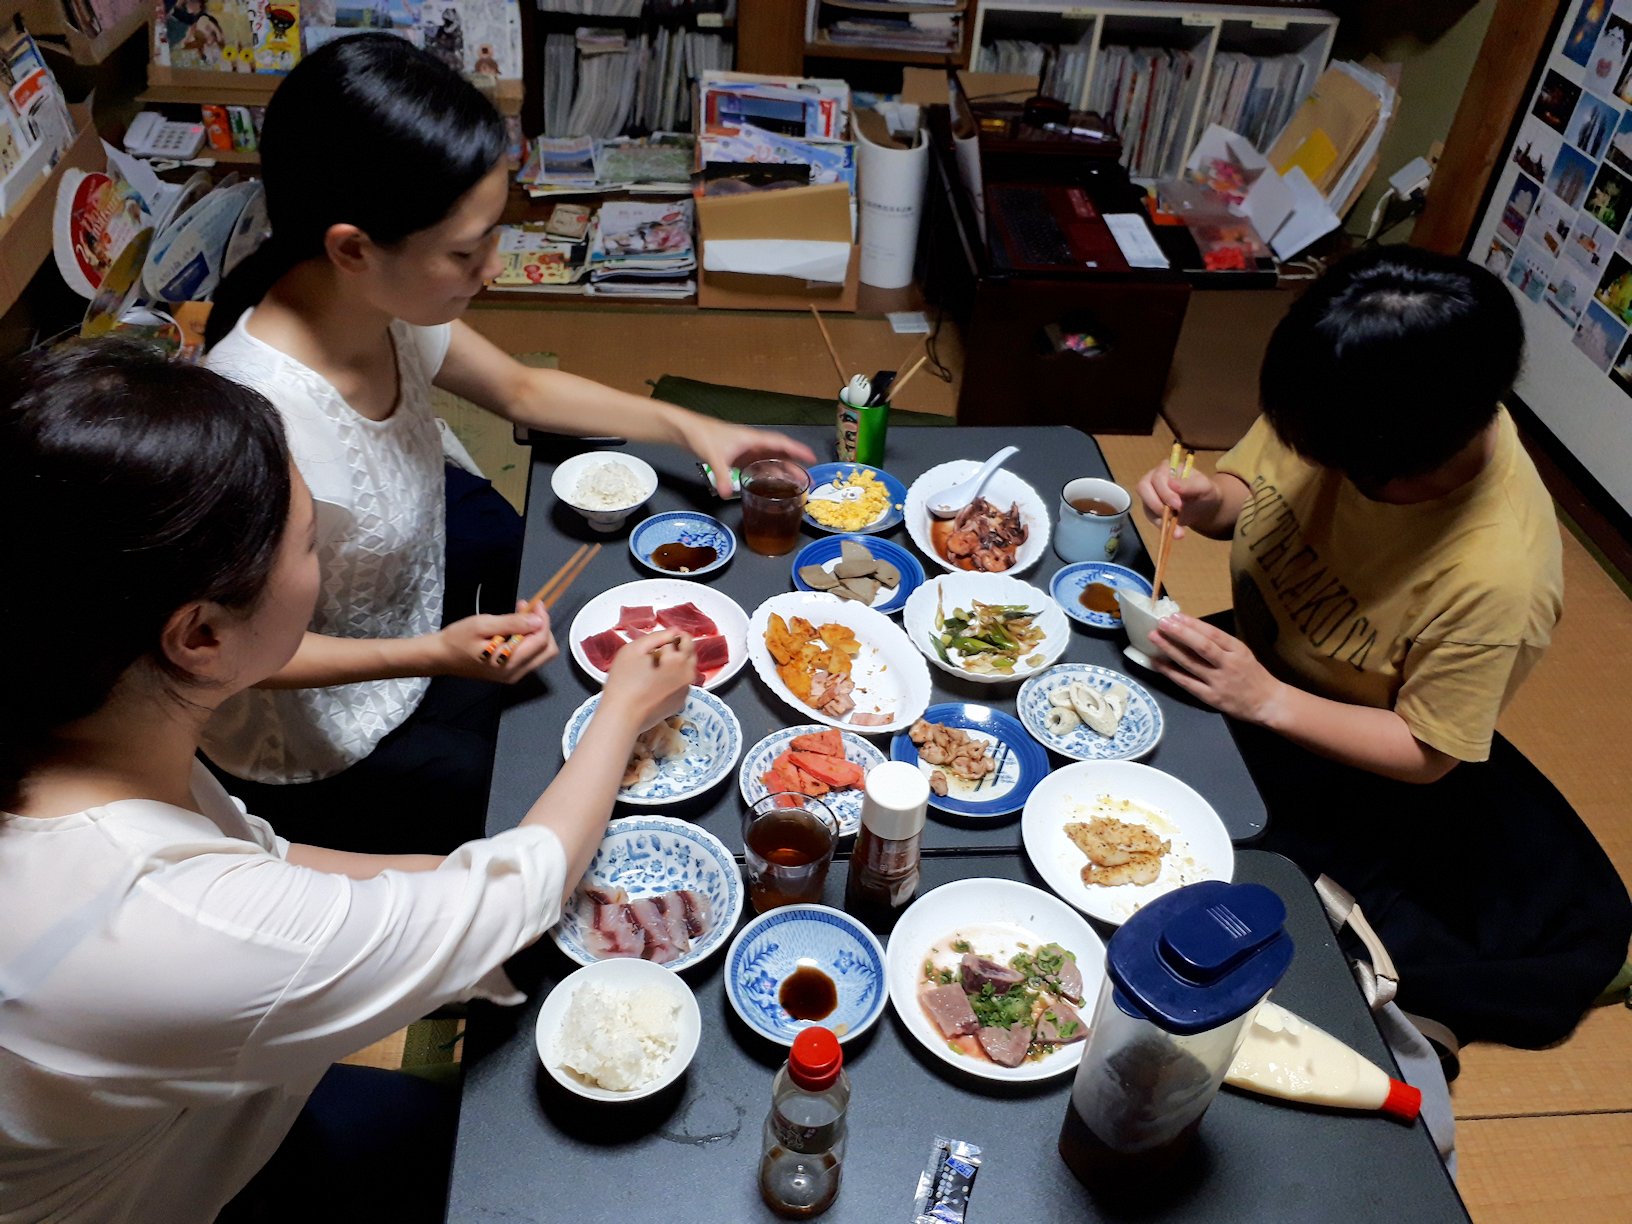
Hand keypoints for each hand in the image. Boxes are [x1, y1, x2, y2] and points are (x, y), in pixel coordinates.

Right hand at [432, 603, 557, 681]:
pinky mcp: (510, 673)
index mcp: (510, 662)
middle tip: (528, 609)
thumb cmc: (458, 639)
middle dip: (542, 627)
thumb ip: (512, 623)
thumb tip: (538, 621)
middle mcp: (516, 673)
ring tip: (520, 614)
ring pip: (541, 653)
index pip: (541, 640)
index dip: (543, 619)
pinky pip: (529, 656)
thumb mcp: (483, 625)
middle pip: (547, 650)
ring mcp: (514, 675)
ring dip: (536, 632)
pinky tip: (515, 627)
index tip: (536, 603)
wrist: (441, 657)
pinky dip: (528, 640)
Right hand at [601, 631, 694, 729]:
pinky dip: (674, 680)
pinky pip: (681, 685)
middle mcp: (687, 675)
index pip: (684, 639)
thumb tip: (673, 631)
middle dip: (678, 649)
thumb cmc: (624, 683)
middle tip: (658, 652)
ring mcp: (685, 691)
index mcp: (678, 659)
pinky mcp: (680, 703)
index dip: (673, 636)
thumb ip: (656, 637)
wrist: (623, 716)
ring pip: (687, 670)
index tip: (662, 640)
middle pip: (690, 654)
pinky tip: (657, 683)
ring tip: (655, 668)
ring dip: (677, 665)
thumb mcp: (634, 650)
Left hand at [676, 413, 817, 496]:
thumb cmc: (704, 436)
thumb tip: (725, 494)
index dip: (797, 450)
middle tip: (808, 480)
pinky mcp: (739, 457)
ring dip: (783, 471)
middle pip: (779, 454)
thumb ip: (721, 475)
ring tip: (796, 484)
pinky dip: (769, 474)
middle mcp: (753, 444)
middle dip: (794, 466)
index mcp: (753, 439)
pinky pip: (759, 466)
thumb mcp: (714, 457)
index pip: (780, 444)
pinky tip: (773, 485)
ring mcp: (747, 451)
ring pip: (770, 461)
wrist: (688, 431)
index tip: (812, 458)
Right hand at [1134, 463, 1221, 542]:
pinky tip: (1176, 532)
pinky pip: (1152, 519)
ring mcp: (1151, 495)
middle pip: (1144, 488)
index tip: (1178, 505)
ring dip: (1161, 520)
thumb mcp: (1204, 486)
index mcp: (1167, 468)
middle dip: (1157, 504)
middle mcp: (1154, 479)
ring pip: (1146, 506)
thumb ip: (1190, 484)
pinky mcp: (1152, 510)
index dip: (1165, 492)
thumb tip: (1172, 484)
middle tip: (1173, 516)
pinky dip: (1163, 528)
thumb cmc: (1204, 491)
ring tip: (1178, 531)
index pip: (1157, 477)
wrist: (1205, 506)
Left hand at [1147, 614, 1284, 724]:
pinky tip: (1157, 662)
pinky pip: (1186, 682)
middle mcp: (1228, 664)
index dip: (1193, 624)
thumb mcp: (1242, 653)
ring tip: (1154, 637)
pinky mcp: (1210, 697)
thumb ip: (1221, 644)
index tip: (1175, 615)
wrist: (1267, 702)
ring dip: (1170, 649)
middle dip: (1179, 633)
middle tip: (1161, 623)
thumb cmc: (1252, 674)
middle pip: (1201, 646)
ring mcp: (1218, 682)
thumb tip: (1192, 629)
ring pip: (1191, 663)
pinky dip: (1170, 672)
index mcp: (1238, 650)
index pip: (1213, 634)